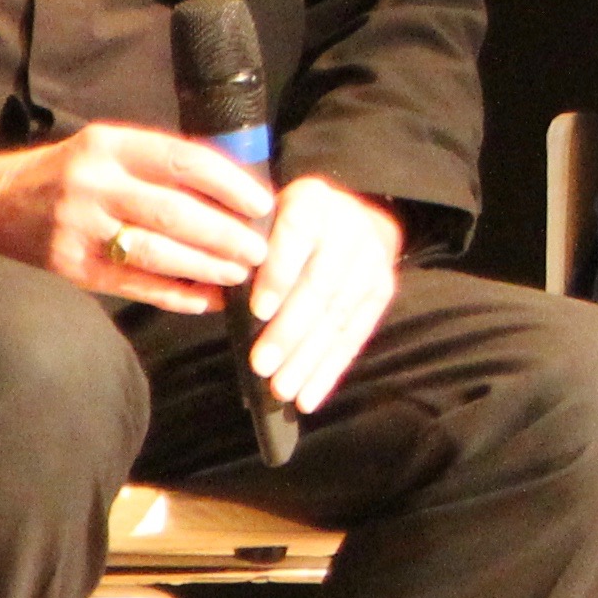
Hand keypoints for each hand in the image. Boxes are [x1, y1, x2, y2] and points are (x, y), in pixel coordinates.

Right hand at [0, 124, 273, 312]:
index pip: (183, 160)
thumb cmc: (72, 174)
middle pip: (175, 212)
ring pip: (157, 253)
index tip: (263, 204)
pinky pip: (134, 285)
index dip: (230, 184)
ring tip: (239, 275)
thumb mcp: (111, 150)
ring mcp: (79, 228)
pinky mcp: (71, 268)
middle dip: (226, 235)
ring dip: (206, 268)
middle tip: (261, 251)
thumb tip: (239, 190)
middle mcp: (94, 184)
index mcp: (110, 146)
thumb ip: (163, 165)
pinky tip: (206, 300)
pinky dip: (175, 296)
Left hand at [245, 176, 403, 410]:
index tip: (258, 310)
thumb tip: (215, 291)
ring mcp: (371, 262)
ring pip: (338, 316)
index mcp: (312, 200)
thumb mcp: (263, 216)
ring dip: (308, 358)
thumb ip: (242, 246)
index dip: (280, 273)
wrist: (352, 214)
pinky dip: (330, 370)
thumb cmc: (285, 223)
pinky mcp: (382, 291)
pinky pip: (356, 335)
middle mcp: (349, 227)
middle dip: (289, 330)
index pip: (298, 233)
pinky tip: (309, 397)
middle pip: (320, 284)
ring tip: (281, 389)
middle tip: (260, 365)